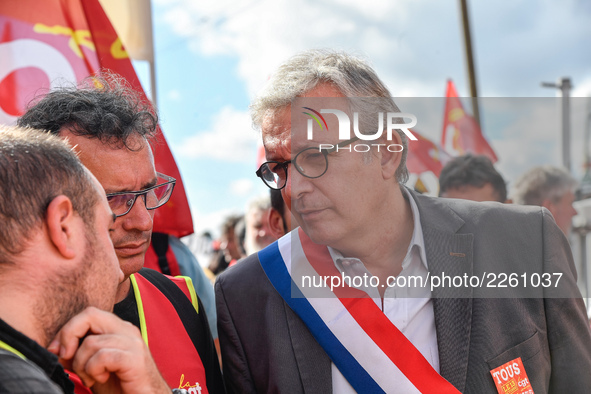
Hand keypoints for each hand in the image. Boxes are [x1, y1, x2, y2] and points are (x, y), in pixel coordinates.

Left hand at [48, 307, 169, 393]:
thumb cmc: (120, 385)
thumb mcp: (94, 366)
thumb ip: (80, 353)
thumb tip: (55, 348)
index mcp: (119, 328)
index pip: (88, 313)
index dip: (67, 330)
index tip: (57, 352)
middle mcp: (127, 330)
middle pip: (90, 315)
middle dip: (69, 337)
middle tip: (66, 360)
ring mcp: (133, 343)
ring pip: (91, 342)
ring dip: (81, 365)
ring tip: (90, 378)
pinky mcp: (134, 359)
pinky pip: (102, 357)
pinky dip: (94, 371)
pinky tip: (100, 379)